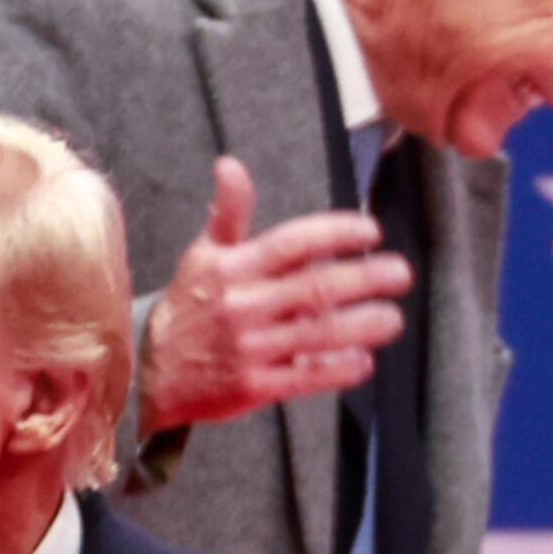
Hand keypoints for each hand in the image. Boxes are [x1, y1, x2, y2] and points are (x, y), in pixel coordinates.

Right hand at [140, 157, 413, 435]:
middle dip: (363, 278)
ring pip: (316, 335)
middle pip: (314, 288)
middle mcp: (243, 305)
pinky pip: (304, 378)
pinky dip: (337, 369)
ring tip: (393, 318)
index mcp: (234, 268)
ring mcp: (249, 348)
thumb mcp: (202, 255)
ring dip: (361, 326)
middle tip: (401, 273)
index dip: (334, 233)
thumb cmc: (190, 307)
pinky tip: (364, 362)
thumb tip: (231, 165)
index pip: (292, 242)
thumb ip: (228, 214)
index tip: (370, 229)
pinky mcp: (253, 388)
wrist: (151, 373)